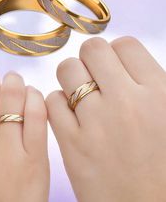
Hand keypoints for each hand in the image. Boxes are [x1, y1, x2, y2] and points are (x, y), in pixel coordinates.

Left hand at [47, 37, 165, 201]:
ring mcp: (95, 123)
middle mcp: (126, 103)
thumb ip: (149, 84)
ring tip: (80, 92)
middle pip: (92, 50)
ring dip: (71, 77)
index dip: (117, 53)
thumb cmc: (162, 163)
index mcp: (159, 93)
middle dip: (91, 58)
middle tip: (94, 75)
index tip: (114, 66)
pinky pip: (52, 101)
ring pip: (67, 69)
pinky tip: (69, 114)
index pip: (125, 44)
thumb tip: (124, 62)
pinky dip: (58, 102)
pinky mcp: (71, 144)